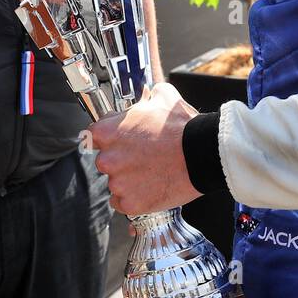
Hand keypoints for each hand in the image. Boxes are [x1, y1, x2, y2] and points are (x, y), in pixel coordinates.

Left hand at [90, 82, 200, 215]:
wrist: (202, 155)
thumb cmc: (184, 128)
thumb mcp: (164, 98)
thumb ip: (147, 96)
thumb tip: (149, 94)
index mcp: (108, 131)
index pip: (94, 135)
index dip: (110, 137)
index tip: (121, 140)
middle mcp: (107, 159)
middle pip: (105, 160)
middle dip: (121, 159)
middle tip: (143, 157)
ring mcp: (118, 183)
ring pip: (115, 182)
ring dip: (128, 179)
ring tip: (152, 173)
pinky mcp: (130, 203)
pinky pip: (123, 203)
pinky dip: (134, 198)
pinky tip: (149, 188)